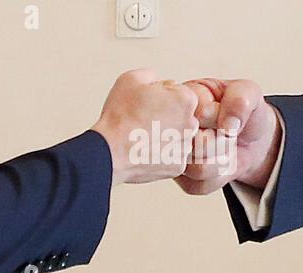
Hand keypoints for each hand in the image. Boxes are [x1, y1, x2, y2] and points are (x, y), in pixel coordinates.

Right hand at [92, 69, 198, 185]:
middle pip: (182, 117)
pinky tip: (145, 151)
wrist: (110, 150)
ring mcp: (186, 147)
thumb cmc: (121, 115)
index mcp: (186, 99)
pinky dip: (161, 155)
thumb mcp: (132, 79)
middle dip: (168, 117)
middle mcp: (192, 124)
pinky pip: (172, 157)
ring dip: (165, 137)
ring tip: (143, 137)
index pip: (180, 94)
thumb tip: (160, 83)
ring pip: (178, 138)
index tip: (148, 104)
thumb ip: (152, 75)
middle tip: (144, 121)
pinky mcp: (178, 166)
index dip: (162, 98)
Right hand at [175, 79, 281, 194]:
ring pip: (196, 169)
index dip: (213, 118)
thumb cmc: (243, 112)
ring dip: (222, 159)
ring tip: (224, 145)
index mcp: (179, 101)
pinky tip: (221, 161)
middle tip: (225, 130)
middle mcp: (171, 130)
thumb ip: (238, 100)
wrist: (254, 140)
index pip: (188, 116)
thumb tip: (227, 124)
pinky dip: (219, 176)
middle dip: (220, 140)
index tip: (221, 111)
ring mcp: (174, 156)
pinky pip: (199, 185)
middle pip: (192, 146)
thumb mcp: (248, 93)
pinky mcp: (182, 179)